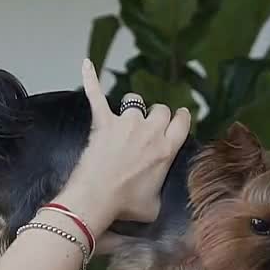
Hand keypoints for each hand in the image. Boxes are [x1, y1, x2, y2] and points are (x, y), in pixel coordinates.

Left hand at [57, 59, 190, 234]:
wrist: (97, 199)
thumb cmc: (125, 205)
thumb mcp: (155, 205)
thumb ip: (160, 191)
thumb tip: (156, 194)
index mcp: (167, 150)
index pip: (182, 121)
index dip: (180, 119)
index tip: (178, 119)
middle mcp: (150, 131)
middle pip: (161, 109)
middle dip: (156, 116)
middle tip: (147, 130)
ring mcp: (126, 124)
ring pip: (134, 101)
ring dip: (132, 107)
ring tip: (125, 119)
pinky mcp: (103, 122)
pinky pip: (97, 94)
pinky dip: (91, 78)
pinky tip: (87, 64)